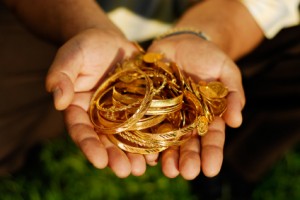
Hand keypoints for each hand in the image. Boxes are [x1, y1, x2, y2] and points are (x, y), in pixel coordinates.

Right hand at [46, 28, 149, 176]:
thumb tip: (58, 100)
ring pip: (126, 138)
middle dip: (114, 157)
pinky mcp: (139, 107)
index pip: (81, 131)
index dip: (89, 146)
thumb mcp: (71, 57)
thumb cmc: (86, 47)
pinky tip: (158, 151)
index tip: (99, 161)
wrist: (109, 41)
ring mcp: (120, 114)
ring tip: (142, 168)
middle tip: (125, 171)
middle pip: (105, 141)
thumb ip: (61, 76)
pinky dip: (150, 138)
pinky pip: (145, 124)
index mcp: (80, 109)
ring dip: (134, 154)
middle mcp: (99, 117)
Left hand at [147, 34, 244, 179]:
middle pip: (187, 144)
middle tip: (187, 173)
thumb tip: (236, 121)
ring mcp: (165, 114)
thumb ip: (233, 94)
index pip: (211, 138)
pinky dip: (144, 139)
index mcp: (206, 115)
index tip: (211, 170)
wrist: (183, 42)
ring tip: (168, 170)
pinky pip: (144, 123)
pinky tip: (145, 153)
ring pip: (165, 139)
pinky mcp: (147, 104)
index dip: (212, 154)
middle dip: (188, 159)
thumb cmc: (208, 57)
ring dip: (166, 156)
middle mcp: (185, 119)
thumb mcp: (227, 72)